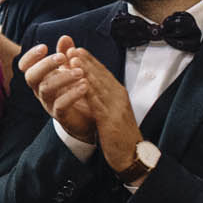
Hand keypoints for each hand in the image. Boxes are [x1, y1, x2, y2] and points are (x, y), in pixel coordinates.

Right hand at [17, 36, 94, 143]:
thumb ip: (68, 54)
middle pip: (31, 76)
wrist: (88, 119)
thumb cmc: (76, 91)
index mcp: (41, 78)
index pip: (25, 66)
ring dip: (62, 78)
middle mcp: (41, 90)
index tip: (44, 47)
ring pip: (46, 89)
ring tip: (80, 71)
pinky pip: (60, 105)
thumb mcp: (72, 70)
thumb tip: (65, 37)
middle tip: (62, 57)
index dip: (30, 56)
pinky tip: (85, 85)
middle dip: (44, 65)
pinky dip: (72, 94)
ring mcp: (49, 104)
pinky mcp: (61, 116)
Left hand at [66, 46, 146, 175]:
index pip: (103, 72)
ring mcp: (116, 107)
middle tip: (71, 48)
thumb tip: (88, 83)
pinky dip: (87, 90)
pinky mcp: (111, 119)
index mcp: (118, 93)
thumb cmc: (118, 133)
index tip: (75, 49)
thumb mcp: (109, 110)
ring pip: (98, 84)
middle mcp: (118, 96)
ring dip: (85, 70)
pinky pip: (97, 102)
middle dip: (85, 60)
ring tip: (72, 58)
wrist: (131, 154)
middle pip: (100, 74)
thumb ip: (100, 96)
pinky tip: (78, 82)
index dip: (89, 60)